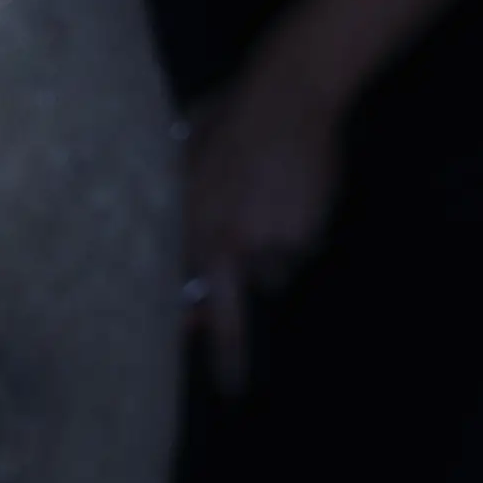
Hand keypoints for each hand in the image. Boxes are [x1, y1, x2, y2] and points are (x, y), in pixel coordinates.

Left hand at [179, 45, 350, 388]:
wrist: (288, 94)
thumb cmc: (226, 120)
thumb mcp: (184, 160)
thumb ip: (179, 208)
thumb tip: (176, 252)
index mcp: (189, 226)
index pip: (185, 292)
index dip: (188, 321)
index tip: (186, 345)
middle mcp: (226, 243)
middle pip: (228, 317)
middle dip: (228, 358)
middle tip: (232, 389)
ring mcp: (270, 241)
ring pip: (272, 273)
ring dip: (271, 256)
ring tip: (270, 205)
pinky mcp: (305, 234)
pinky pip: (300, 250)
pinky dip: (298, 234)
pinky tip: (294, 195)